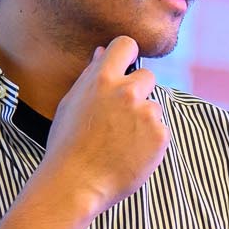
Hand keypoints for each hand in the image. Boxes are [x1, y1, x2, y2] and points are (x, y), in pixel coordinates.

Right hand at [43, 36, 168, 212]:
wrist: (76, 184)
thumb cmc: (67, 145)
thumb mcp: (71, 104)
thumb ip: (90, 76)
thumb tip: (102, 52)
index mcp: (102, 79)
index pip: (126, 45)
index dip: (127, 55)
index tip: (125, 67)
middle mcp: (128, 92)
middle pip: (147, 77)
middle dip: (137, 92)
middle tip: (119, 118)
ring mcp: (147, 114)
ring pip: (154, 107)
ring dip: (143, 120)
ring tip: (119, 142)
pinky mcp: (161, 136)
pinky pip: (160, 131)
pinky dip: (150, 141)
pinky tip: (129, 153)